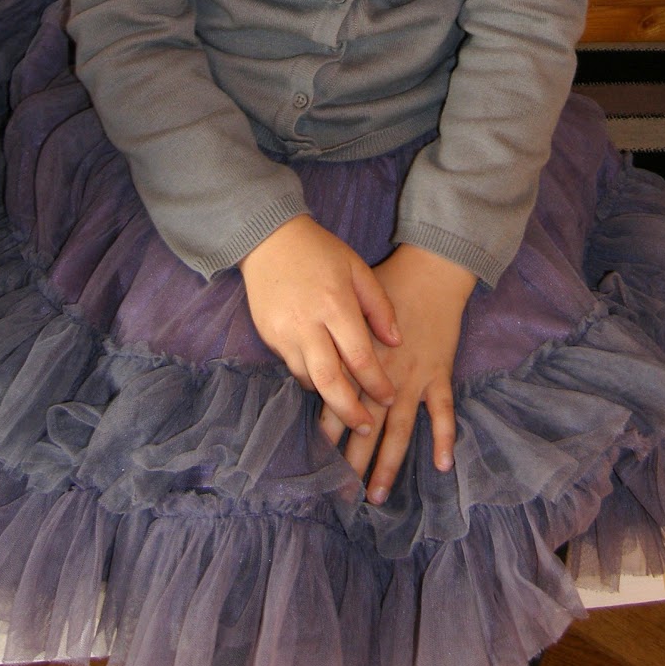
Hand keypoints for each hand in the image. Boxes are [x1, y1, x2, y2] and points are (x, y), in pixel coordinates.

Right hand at [239, 215, 400, 434]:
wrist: (269, 239)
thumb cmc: (319, 251)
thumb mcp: (357, 268)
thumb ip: (379, 306)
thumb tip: (395, 342)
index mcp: (335, 304)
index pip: (359, 357)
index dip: (376, 384)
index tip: (388, 398)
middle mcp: (307, 324)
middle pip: (330, 381)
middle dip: (349, 410)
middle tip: (365, 426)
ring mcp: (284, 332)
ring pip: (309, 379)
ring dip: (328, 396)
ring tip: (346, 407)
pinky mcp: (268, 336)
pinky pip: (292, 366)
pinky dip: (309, 377)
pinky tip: (323, 379)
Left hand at [320, 245, 475, 503]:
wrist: (429, 271)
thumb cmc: (387, 284)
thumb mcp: (350, 305)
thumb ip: (333, 338)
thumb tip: (309, 365)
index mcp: (360, 359)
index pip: (338, 401)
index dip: (327, 430)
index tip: (315, 459)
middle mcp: (385, 375)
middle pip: (366, 426)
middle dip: (353, 462)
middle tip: (341, 496)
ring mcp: (414, 378)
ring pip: (400, 429)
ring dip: (389, 464)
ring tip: (378, 496)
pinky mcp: (439, 374)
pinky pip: (444, 411)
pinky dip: (445, 437)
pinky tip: (441, 465)